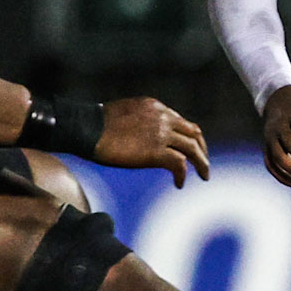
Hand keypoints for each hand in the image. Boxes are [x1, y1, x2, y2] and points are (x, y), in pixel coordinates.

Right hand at [92, 98, 209, 187]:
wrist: (86, 128)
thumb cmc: (95, 124)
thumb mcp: (124, 114)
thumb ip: (139, 121)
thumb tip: (141, 136)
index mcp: (155, 107)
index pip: (181, 121)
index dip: (188, 136)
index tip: (189, 149)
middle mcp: (163, 117)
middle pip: (193, 133)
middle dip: (202, 148)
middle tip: (203, 163)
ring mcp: (161, 133)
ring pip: (193, 148)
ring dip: (201, 163)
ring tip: (204, 175)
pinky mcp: (156, 151)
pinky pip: (180, 164)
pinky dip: (183, 175)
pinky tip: (179, 183)